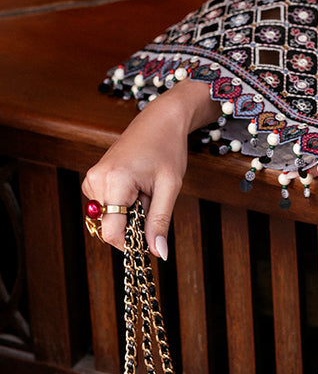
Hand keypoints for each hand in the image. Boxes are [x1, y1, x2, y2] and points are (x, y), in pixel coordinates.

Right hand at [82, 81, 215, 257]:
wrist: (160, 119)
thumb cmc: (168, 149)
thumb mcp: (169, 187)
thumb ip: (160, 222)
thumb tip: (158, 254)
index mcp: (114, 182)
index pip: (111, 233)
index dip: (131, 242)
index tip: (150, 236)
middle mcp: (96, 180)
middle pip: (110, 225)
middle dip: (133, 222)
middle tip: (152, 198)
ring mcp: (91, 178)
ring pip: (108, 216)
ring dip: (129, 212)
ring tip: (145, 188)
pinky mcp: (93, 178)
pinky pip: (106, 205)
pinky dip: (122, 203)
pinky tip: (136, 185)